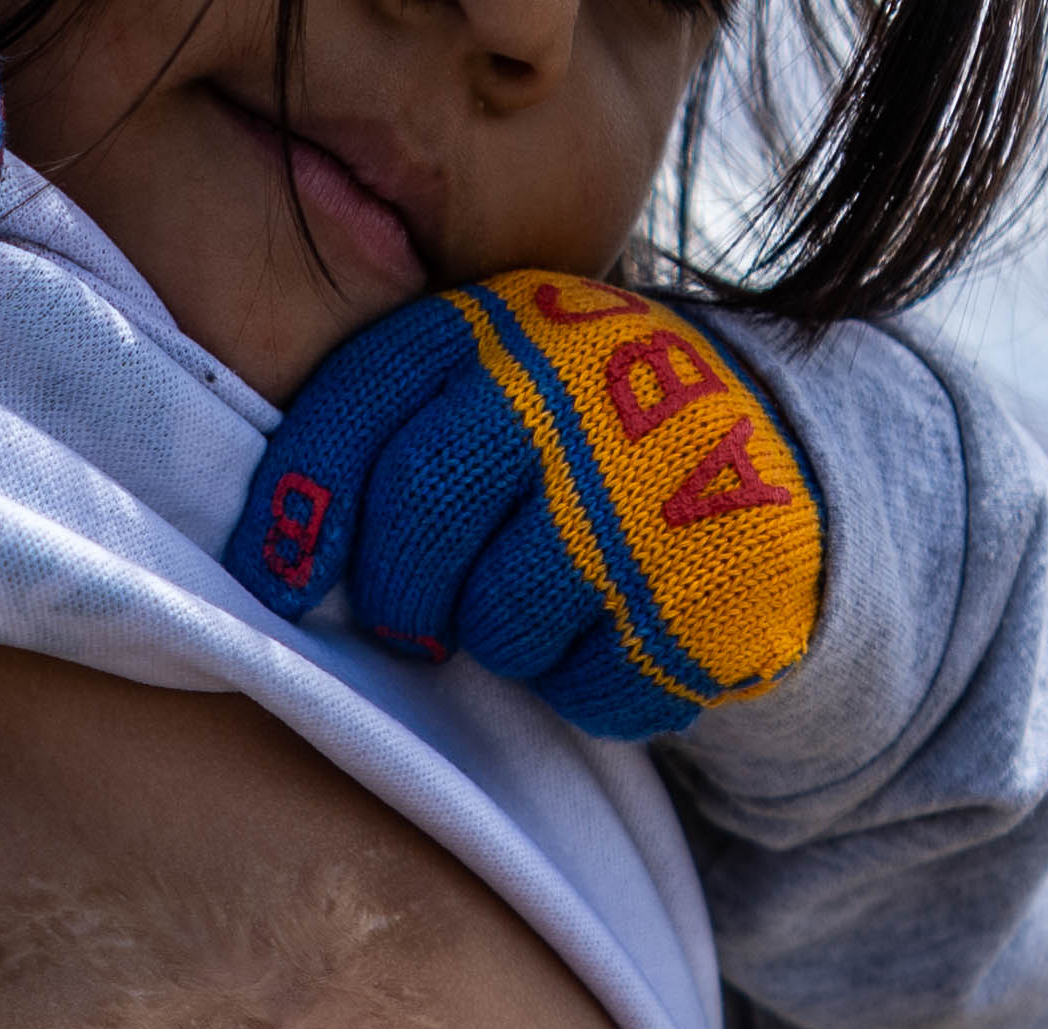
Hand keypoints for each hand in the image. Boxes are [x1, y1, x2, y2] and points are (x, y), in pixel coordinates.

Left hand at [223, 272, 827, 741]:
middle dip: (399, 593)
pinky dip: (588, 688)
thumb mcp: (500, 386)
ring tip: (548, 601)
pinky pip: (593, 687)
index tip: (273, 581)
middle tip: (416, 620)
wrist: (774, 466)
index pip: (367, 401)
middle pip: (420, 516)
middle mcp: (578, 384)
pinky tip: (618, 632)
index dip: (302, 503)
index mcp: (505, 323)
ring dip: (504, 642)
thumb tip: (281, 554)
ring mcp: (651, 481)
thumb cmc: (586, 444)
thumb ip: (403, 430)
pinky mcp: (717, 580)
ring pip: (501, 621)